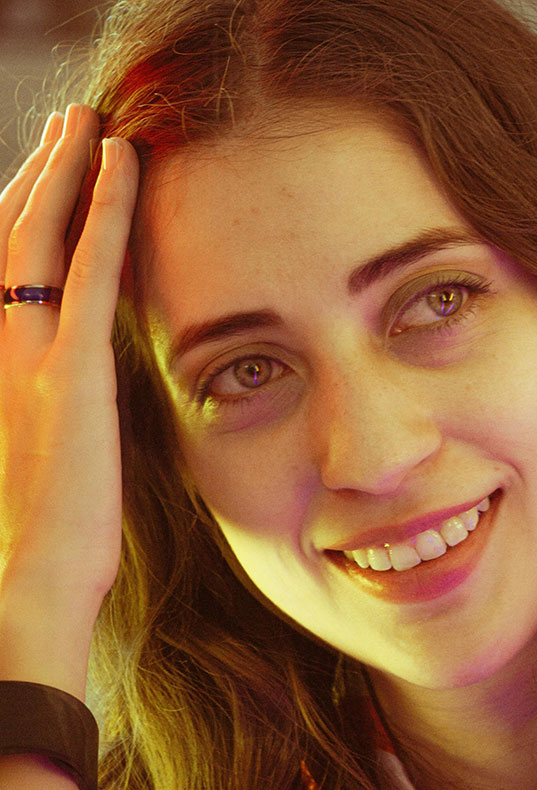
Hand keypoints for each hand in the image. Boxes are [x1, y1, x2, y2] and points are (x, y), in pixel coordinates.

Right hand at [0, 105, 138, 619]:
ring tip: (89, 120)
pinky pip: (88, 272)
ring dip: (64, 170)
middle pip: (9, 233)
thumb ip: (48, 388)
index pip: (0, 264)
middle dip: (38, 171)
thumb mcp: (39, 440)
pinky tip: (122, 163)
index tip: (50, 169)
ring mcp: (26, 354)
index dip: (23, 208)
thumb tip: (74, 361)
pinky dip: (105, 211)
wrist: (30, 580)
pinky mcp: (70, 371)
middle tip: (68, 121)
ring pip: (40, 237)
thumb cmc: (43, 523)